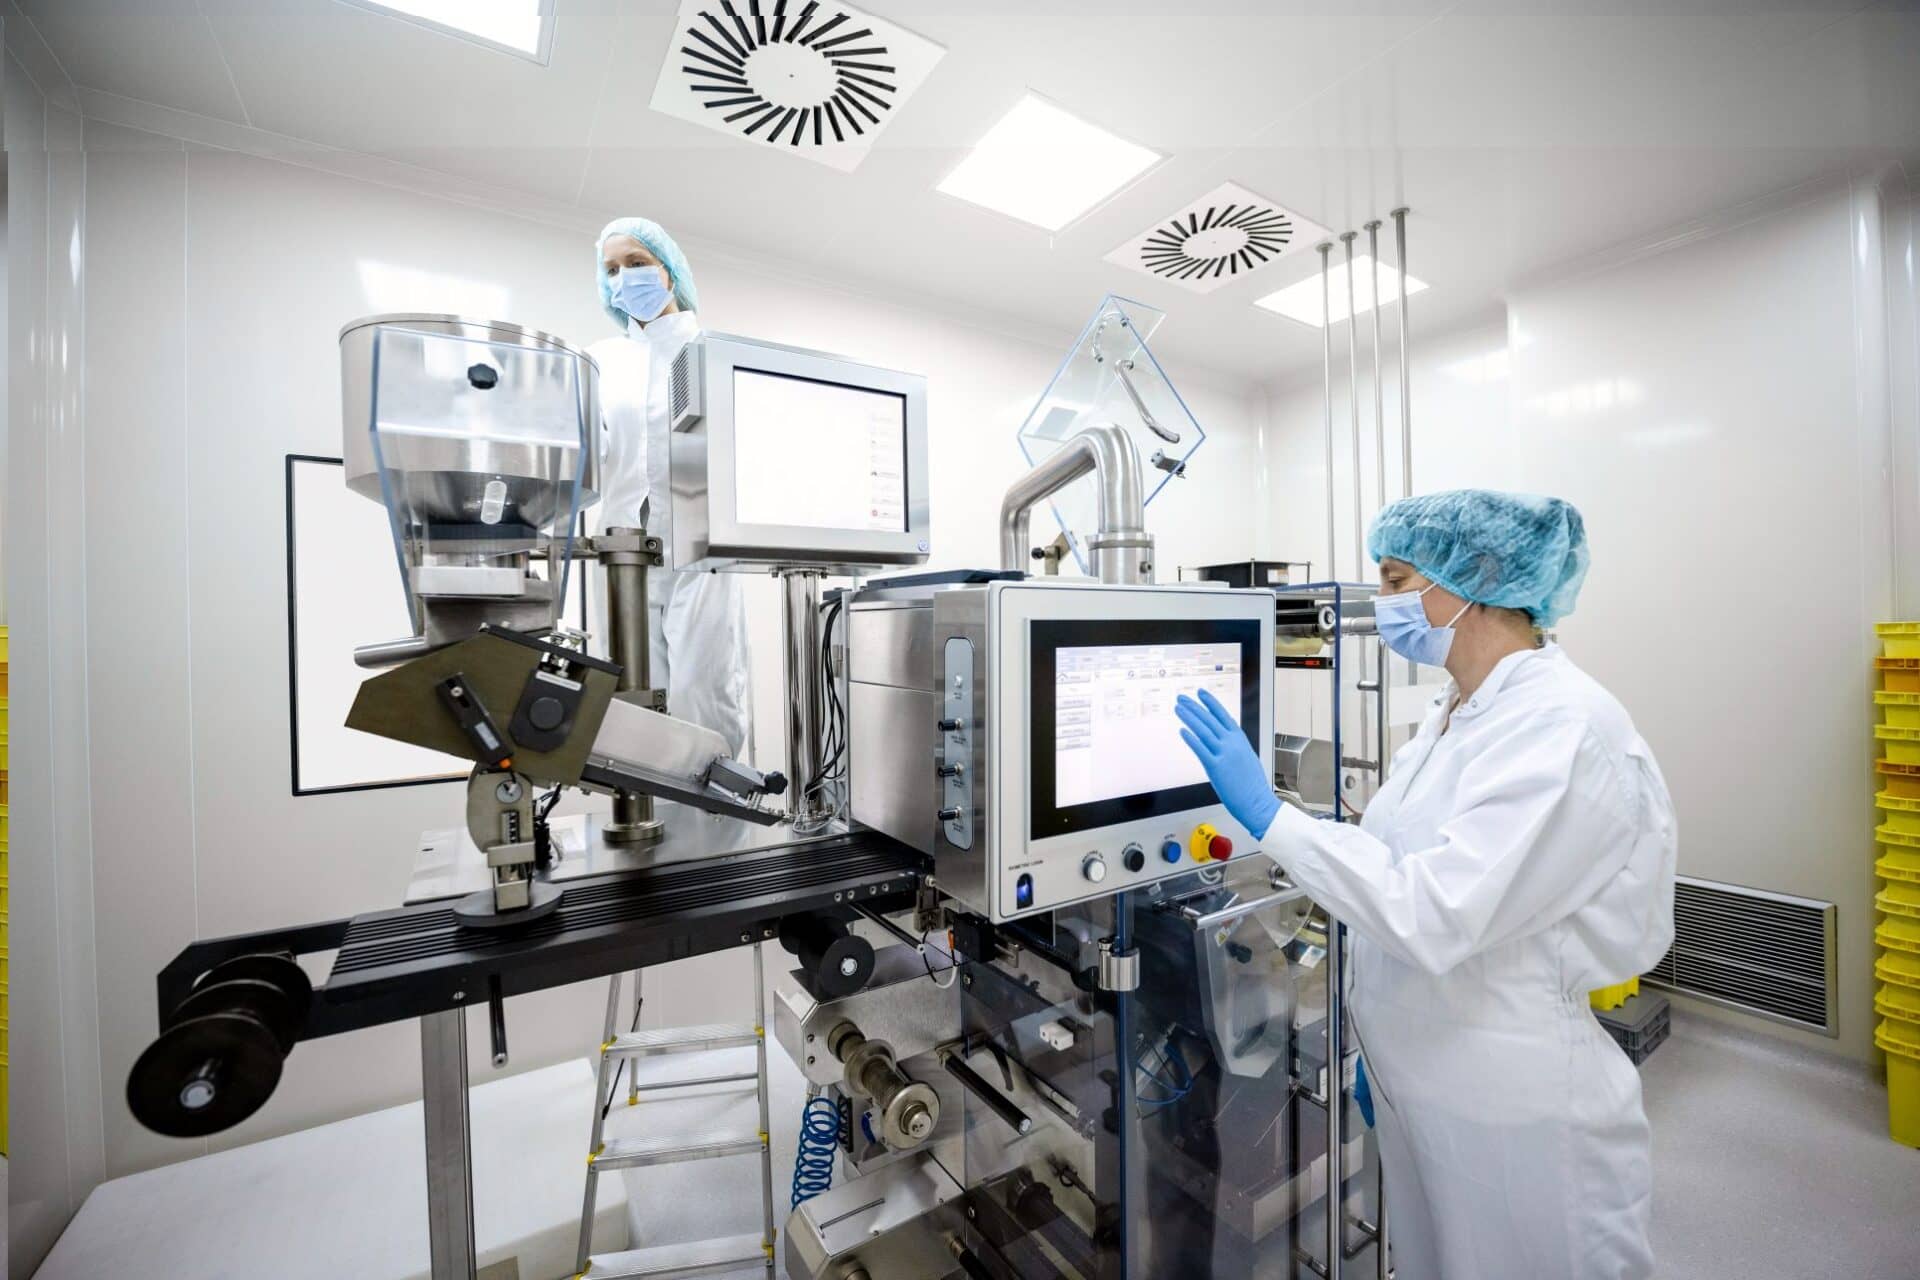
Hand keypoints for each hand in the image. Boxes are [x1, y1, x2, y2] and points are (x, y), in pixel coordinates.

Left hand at [1174, 687, 1279, 839]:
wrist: (1257, 803)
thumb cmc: (1252, 785)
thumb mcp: (1247, 757)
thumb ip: (1236, 744)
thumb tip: (1226, 734)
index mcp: (1240, 740)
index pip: (1223, 715)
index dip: (1210, 702)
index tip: (1200, 693)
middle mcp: (1232, 744)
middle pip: (1210, 719)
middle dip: (1194, 706)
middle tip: (1182, 698)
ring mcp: (1224, 755)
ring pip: (1203, 731)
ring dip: (1189, 717)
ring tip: (1178, 709)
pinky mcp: (1216, 767)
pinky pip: (1200, 749)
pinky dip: (1190, 738)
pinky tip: (1182, 730)